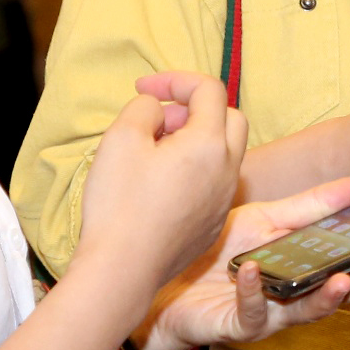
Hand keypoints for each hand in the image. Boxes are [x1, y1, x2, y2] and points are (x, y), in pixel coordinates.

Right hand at [73, 73, 246, 327]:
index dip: (176, 80)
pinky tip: (159, 185)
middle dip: (196, 108)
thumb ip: (145, 107)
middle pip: (230, 119)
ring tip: (153, 153)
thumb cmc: (119, 203)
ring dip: (196, 140)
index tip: (144, 89)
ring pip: (224, 153)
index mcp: (209, 143)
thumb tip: (160, 110)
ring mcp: (223, 200)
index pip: (209, 90)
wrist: (123, 269)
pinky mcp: (212, 224)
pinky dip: (195, 171)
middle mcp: (227, 170)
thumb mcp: (121, 137)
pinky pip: (214, 184)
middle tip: (158, 121)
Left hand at [141, 178, 349, 349]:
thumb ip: (309, 207)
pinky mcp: (235, 325)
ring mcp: (266, 314)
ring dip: (324, 298)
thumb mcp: (265, 220)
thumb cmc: (214, 254)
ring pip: (303, 313)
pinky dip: (256, 292)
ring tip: (340, 280)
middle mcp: (291, 297)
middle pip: (338, 295)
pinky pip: (251, 313)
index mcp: (303, 271)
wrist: (162, 275)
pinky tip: (255, 272)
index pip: (348, 267)